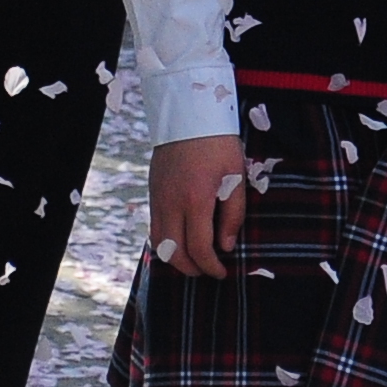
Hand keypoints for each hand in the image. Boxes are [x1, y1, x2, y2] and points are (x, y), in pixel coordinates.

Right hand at [148, 135, 249, 277]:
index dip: (210, 266)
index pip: (199, 249)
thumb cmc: (218, 144)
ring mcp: (157, 198)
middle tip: (207, 270)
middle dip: (191, 269)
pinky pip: (154, 226)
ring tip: (194, 259)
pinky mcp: (152, 192)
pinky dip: (166, 241)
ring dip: (175, 257)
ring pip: (158, 243)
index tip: (221, 272)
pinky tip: (182, 238)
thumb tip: (226, 246)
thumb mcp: (235, 176)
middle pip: (173, 253)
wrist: (188, 114)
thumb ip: (232, 214)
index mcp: (195, 200)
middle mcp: (171, 204)